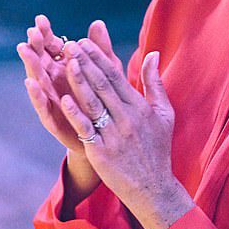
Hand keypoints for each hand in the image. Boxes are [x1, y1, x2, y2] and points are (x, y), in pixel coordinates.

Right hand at [17, 15, 122, 152]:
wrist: (107, 138)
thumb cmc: (105, 100)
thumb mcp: (107, 71)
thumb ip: (100, 49)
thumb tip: (97, 23)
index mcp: (65, 69)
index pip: (52, 48)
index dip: (46, 34)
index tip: (41, 19)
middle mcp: (55, 84)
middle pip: (41, 61)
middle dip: (35, 46)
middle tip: (32, 32)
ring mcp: (53, 101)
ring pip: (38, 81)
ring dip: (31, 66)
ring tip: (25, 50)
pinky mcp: (56, 121)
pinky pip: (44, 108)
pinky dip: (38, 96)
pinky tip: (32, 84)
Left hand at [60, 38, 192, 228]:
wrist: (152, 186)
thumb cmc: (157, 148)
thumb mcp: (164, 114)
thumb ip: (155, 83)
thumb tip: (154, 53)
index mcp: (140, 108)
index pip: (116, 76)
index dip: (99, 58)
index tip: (85, 42)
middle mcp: (127, 119)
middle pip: (102, 85)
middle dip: (85, 63)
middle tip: (70, 45)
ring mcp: (114, 135)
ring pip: (93, 102)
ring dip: (78, 81)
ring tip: (66, 62)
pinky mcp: (101, 152)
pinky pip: (86, 129)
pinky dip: (75, 114)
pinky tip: (64, 99)